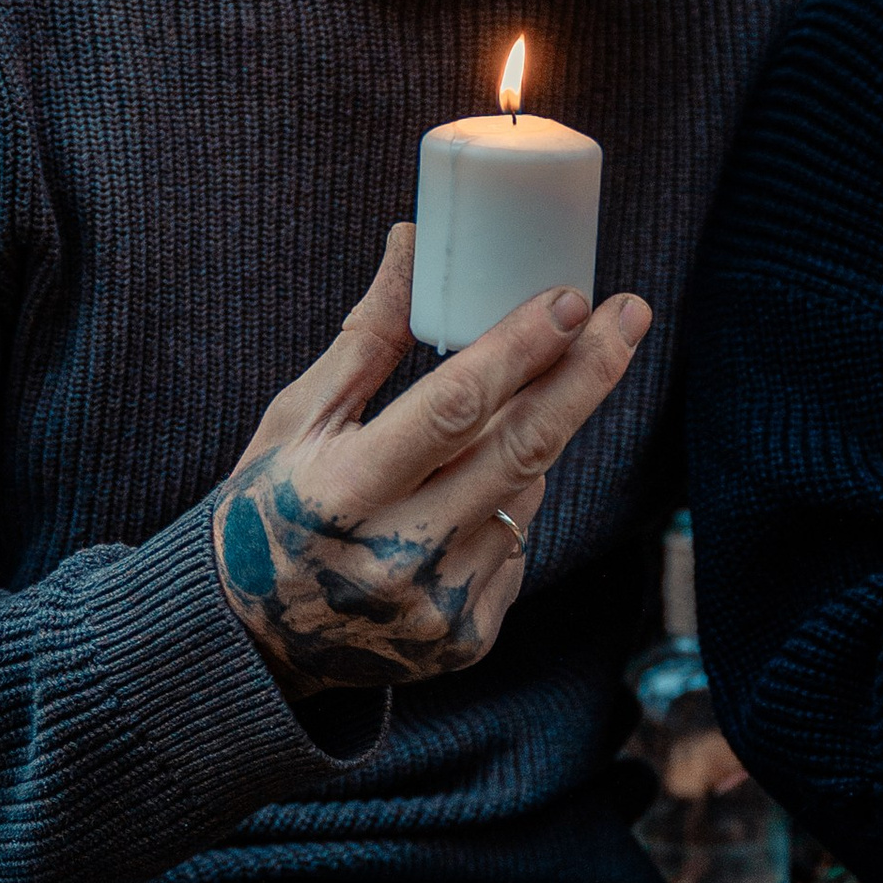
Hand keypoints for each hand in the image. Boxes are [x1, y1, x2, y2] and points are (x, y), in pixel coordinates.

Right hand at [213, 224, 651, 690]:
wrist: (252, 640)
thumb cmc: (269, 507)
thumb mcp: (299, 419)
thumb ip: (368, 338)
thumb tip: (413, 242)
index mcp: (345, 491)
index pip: (453, 407)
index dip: (518, 348)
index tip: (569, 296)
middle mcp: (397, 555)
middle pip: (522, 450)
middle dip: (586, 374)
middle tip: (629, 315)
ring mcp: (439, 604)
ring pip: (526, 494)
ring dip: (531, 441)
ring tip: (493, 421)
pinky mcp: (466, 638)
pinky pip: (516, 546)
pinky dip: (506, 505)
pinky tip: (464, 500)